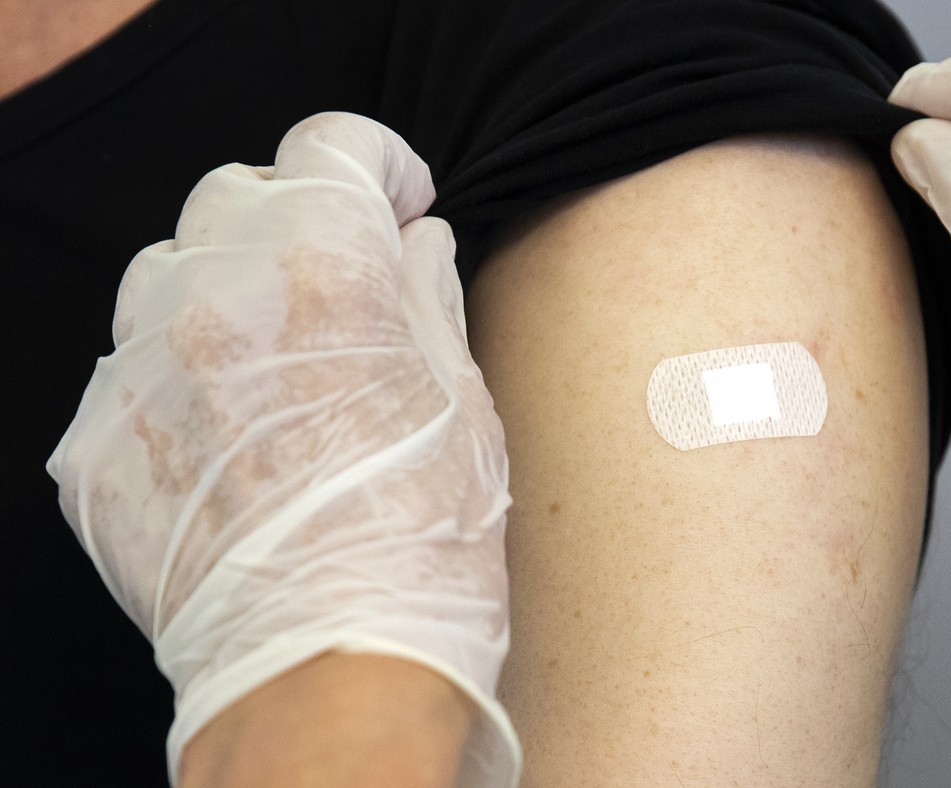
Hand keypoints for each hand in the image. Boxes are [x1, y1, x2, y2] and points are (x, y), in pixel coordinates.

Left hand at [47, 112, 519, 784]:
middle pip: (238, 195)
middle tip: (342, 283)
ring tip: (276, 361)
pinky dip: (180, 382)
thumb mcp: (463, 405)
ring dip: (224, 290)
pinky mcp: (96, 446)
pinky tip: (232, 440)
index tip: (398, 198)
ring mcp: (140, 372)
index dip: (376, 164)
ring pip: (164, 273)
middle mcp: (215, 298)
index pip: (331, 147)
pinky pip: (129, 375)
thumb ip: (428, 300)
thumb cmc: (421, 548)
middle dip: (297, 220)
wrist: (328, 675)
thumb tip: (418, 244)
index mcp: (326, 272)